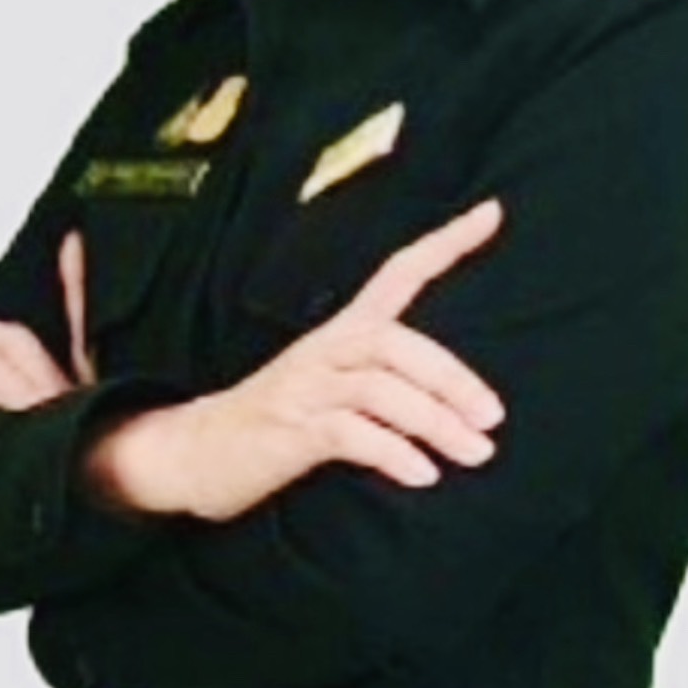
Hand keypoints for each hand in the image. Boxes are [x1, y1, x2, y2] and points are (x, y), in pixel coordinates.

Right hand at [81, 198, 506, 520]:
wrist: (194, 450)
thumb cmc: (279, 419)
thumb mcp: (333, 387)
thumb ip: (384, 382)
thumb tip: (459, 403)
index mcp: (343, 330)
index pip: (399, 271)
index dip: (446, 242)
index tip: (493, 212)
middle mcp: (326, 348)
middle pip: (397, 341)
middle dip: (452, 377)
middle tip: (494, 418)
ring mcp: (306, 387)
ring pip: (380, 388)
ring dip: (435, 421)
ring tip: (475, 454)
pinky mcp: (291, 429)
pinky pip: (349, 433)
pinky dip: (392, 452)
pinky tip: (423, 475)